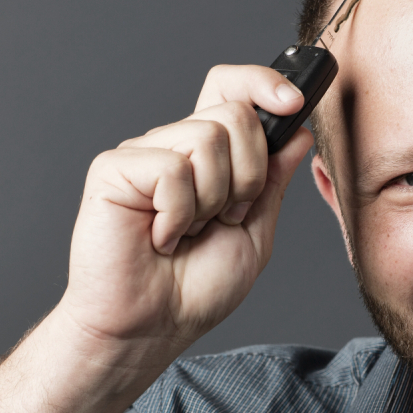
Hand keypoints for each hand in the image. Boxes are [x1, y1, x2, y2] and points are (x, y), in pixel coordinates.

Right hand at [57, 64, 313, 359]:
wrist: (152, 328)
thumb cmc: (195, 289)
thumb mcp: (255, 233)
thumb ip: (273, 182)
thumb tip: (298, 132)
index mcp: (209, 157)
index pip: (232, 90)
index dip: (264, 83)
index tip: (294, 101)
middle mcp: (175, 146)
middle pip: (233, 113)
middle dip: (248, 175)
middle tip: (224, 218)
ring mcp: (143, 154)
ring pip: (207, 138)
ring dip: (212, 199)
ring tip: (189, 231)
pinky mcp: (114, 170)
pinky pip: (171, 169)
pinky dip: (178, 214)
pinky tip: (161, 237)